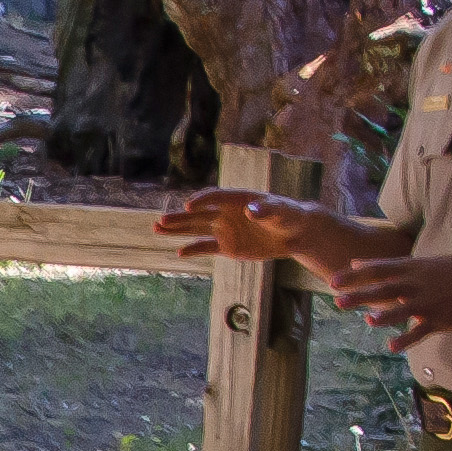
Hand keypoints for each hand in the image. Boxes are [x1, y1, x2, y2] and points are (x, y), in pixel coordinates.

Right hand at [155, 188, 323, 261]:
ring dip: (177, 230)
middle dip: (180, 218)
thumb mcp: (280, 212)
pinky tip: (179, 253)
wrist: (294, 233)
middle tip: (161, 220)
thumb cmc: (288, 216)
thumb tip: (251, 212)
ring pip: (196, 229)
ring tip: (157, 229)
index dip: (203, 201)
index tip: (190, 206)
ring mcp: (224, 229)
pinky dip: (193, 250)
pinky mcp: (227, 246)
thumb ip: (265, 211)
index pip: (215, 197)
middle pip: (198, 214)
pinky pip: (206, 247)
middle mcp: (225, 212)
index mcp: (237, 199)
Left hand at [331, 253, 451, 348]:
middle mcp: (416, 284)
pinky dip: (407, 339)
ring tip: (368, 320)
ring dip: (386, 315)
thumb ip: (383, 265)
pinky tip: (392, 346)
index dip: (355, 276)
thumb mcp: (416, 262)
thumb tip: (355, 263)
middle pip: (385, 289)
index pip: (378, 270)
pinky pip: (421, 331)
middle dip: (362, 295)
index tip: (333, 281)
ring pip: (404, 309)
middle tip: (338, 301)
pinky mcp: (439, 320)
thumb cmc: (445, 270)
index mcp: (410, 269)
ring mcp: (428, 303)